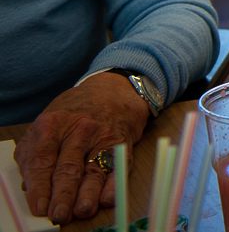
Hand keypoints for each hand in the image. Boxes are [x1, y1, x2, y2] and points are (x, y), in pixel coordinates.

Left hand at [15, 74, 149, 222]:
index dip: (39, 188)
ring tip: (82, 210)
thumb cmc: (74, 112)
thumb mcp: (47, 124)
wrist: (112, 91)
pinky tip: (107, 198)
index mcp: (51, 125)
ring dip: (87, 194)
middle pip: (67, 168)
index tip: (38, 207)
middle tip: (58, 214)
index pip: (41, 162)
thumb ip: (34, 152)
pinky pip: (116, 167)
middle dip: (62, 195)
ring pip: (92, 169)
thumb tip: (30, 187)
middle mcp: (77, 129)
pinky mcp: (121, 143)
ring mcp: (101, 135)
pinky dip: (113, 185)